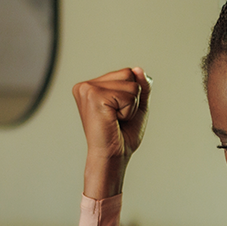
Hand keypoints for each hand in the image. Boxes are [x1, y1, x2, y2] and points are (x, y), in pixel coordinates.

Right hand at [71, 67, 150, 197]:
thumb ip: (141, 85)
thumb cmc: (122, 135)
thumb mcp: (137, 105)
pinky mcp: (94, 96)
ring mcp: (87, 89)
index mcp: (92, 85)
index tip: (119, 113)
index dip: (133, 95)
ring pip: (131, 84)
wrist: (113, 157)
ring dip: (131, 106)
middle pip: (129, 73)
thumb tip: (138, 69)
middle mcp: (86, 85)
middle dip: (133, 98)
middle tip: (118, 118)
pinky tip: (114, 121)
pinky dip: (129, 111)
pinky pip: (129, 95)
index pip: (128, 72)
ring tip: (116, 120)